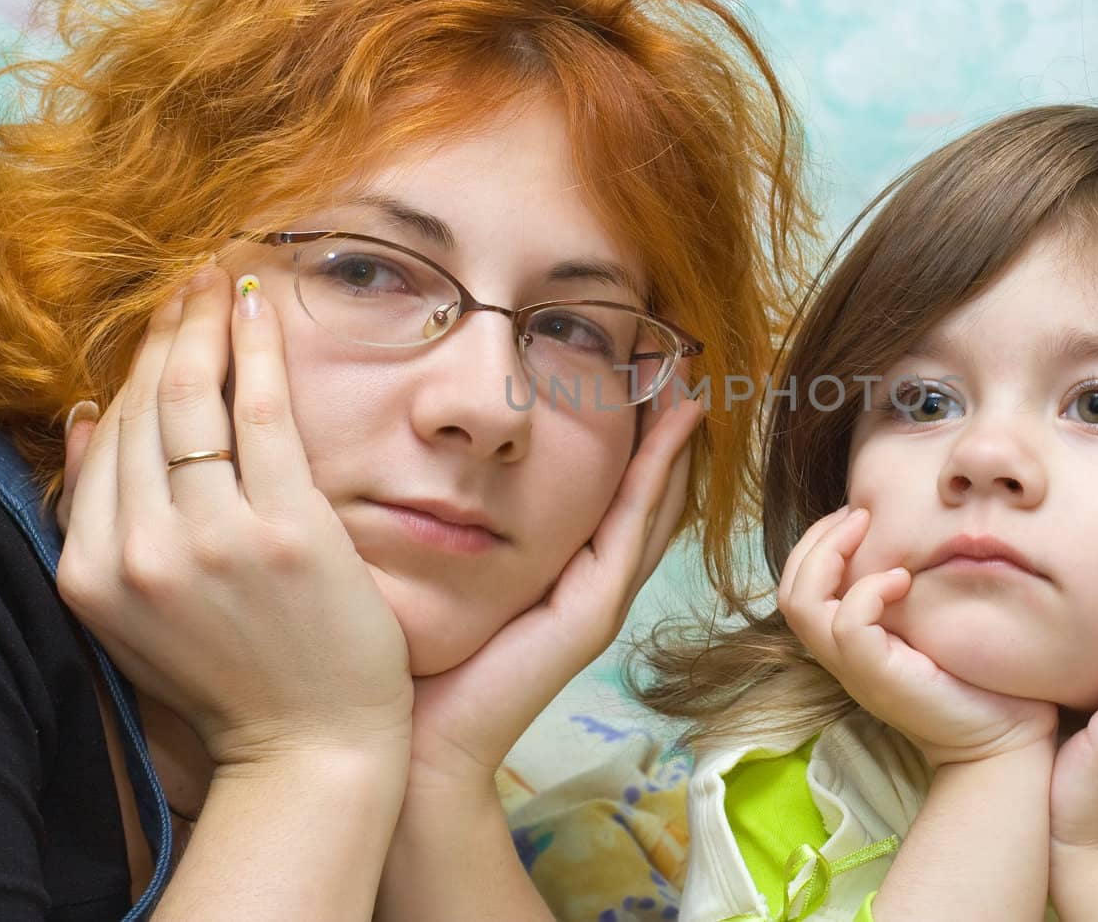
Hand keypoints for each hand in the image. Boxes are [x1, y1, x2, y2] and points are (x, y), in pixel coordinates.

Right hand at [56, 267, 413, 767]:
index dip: (130, 373)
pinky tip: (261, 305)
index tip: (159, 326)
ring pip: (191, 404)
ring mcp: (210, 541)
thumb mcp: (140, 612)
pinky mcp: (284, 531)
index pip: (103, 442)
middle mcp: (138, 553)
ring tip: (221, 279)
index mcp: (91, 574)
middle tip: (190, 282)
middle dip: (165, 335)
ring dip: (204, 327)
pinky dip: (256, 350)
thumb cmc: (237, 679)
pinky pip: (261, 415)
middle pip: (139, 413)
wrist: (311, 747)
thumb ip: (107, 521)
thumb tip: (82, 419)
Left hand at [400, 392, 704, 785]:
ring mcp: (599, 595)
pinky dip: (657, 470)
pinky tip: (673, 423)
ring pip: (652, 499)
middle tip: (678, 355)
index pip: (608, 487)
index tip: (632, 363)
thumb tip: (419, 440)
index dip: (629, 429)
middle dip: (663, 423)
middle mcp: (589, 579)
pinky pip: (632, 524)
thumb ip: (442, 517)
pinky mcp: (593, 610)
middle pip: (645, 488)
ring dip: (673, 437)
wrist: (412, 742)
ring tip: (687, 376)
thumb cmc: (410, 658)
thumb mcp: (433, 567)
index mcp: (557, 570)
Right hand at [778, 508, 1056, 767]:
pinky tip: (903, 579)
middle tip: (858, 513)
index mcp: (847, 644)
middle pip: (790, 590)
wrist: (1003, 743)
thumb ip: (911, 593)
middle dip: (817, 539)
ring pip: (802, 602)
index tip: (858, 515)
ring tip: (868, 529)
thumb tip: (917, 538)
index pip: (798, 587)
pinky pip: (847, 623)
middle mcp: (840, 656)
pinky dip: (868, 590)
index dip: (817, 544)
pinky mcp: (877, 676)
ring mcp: (854, 669)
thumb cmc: (979, 681)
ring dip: (830, 553)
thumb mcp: (931, 626)